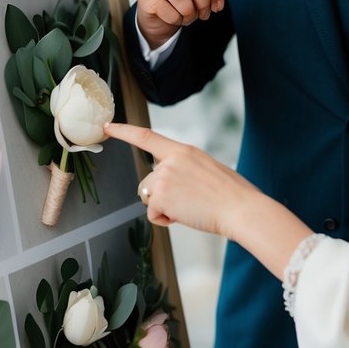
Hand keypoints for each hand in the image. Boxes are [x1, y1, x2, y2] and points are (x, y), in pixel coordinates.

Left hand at [104, 124, 257, 237]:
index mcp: (184, 150)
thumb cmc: (232, 194)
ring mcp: (164, 178)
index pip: (146, 136)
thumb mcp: (207, 169)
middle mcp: (170, 161)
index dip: (124, 131)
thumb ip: (185, 170)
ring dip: (164, 207)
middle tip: (189, 201)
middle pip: (147, 181)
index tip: (107, 127)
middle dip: (159, 196)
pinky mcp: (161, 197)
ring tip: (190, 208)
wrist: (240, 209)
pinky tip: (187, 215)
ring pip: (148, 198)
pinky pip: (154, 214)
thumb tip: (174, 184)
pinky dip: (167, 220)